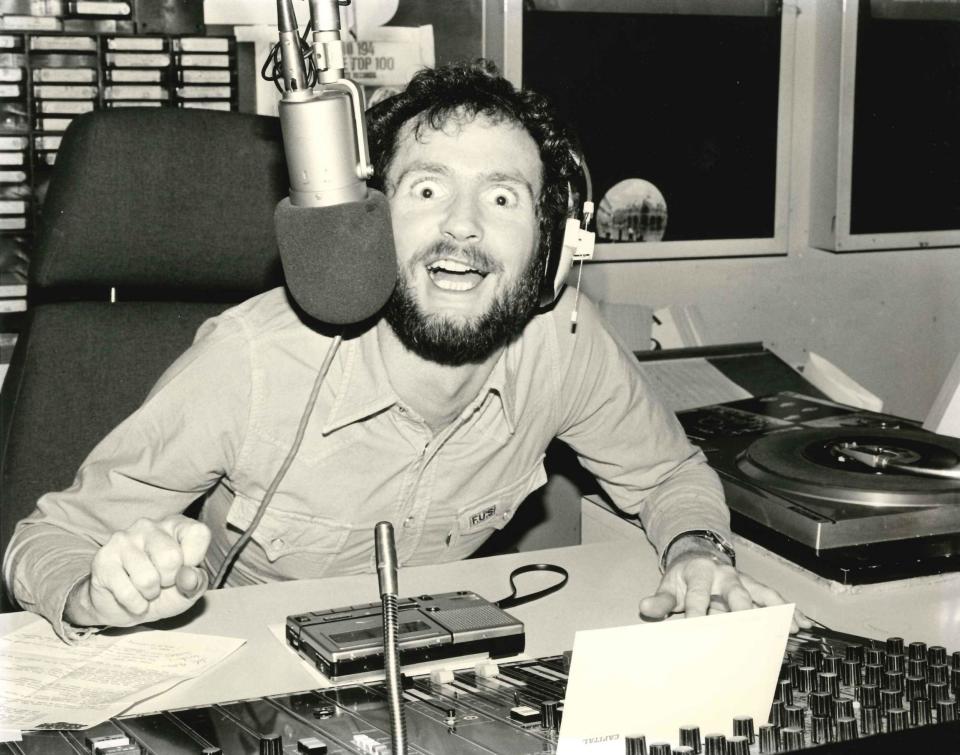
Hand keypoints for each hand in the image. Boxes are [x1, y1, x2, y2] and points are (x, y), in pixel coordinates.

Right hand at [65, 515, 211, 628]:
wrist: (123, 605)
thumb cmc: (164, 591)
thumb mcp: (189, 589)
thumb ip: (197, 582)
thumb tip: (189, 577)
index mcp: (176, 525)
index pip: (199, 533)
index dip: (195, 559)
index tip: (185, 569)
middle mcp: (149, 525)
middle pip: (171, 557)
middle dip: (170, 580)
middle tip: (162, 583)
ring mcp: (124, 539)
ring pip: (147, 578)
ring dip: (150, 594)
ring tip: (146, 590)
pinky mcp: (103, 559)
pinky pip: (127, 592)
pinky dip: (135, 605)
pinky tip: (133, 599)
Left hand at [638, 551, 811, 632]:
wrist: (698, 557)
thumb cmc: (684, 578)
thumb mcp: (669, 587)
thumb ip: (660, 601)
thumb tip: (645, 608)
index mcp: (699, 574)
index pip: (698, 596)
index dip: (697, 613)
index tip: (697, 629)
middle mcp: (725, 576)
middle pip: (736, 594)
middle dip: (744, 613)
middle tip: (752, 635)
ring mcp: (742, 582)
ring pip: (761, 595)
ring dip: (776, 612)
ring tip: (790, 629)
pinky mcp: (754, 588)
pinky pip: (773, 599)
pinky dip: (788, 611)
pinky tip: (801, 623)